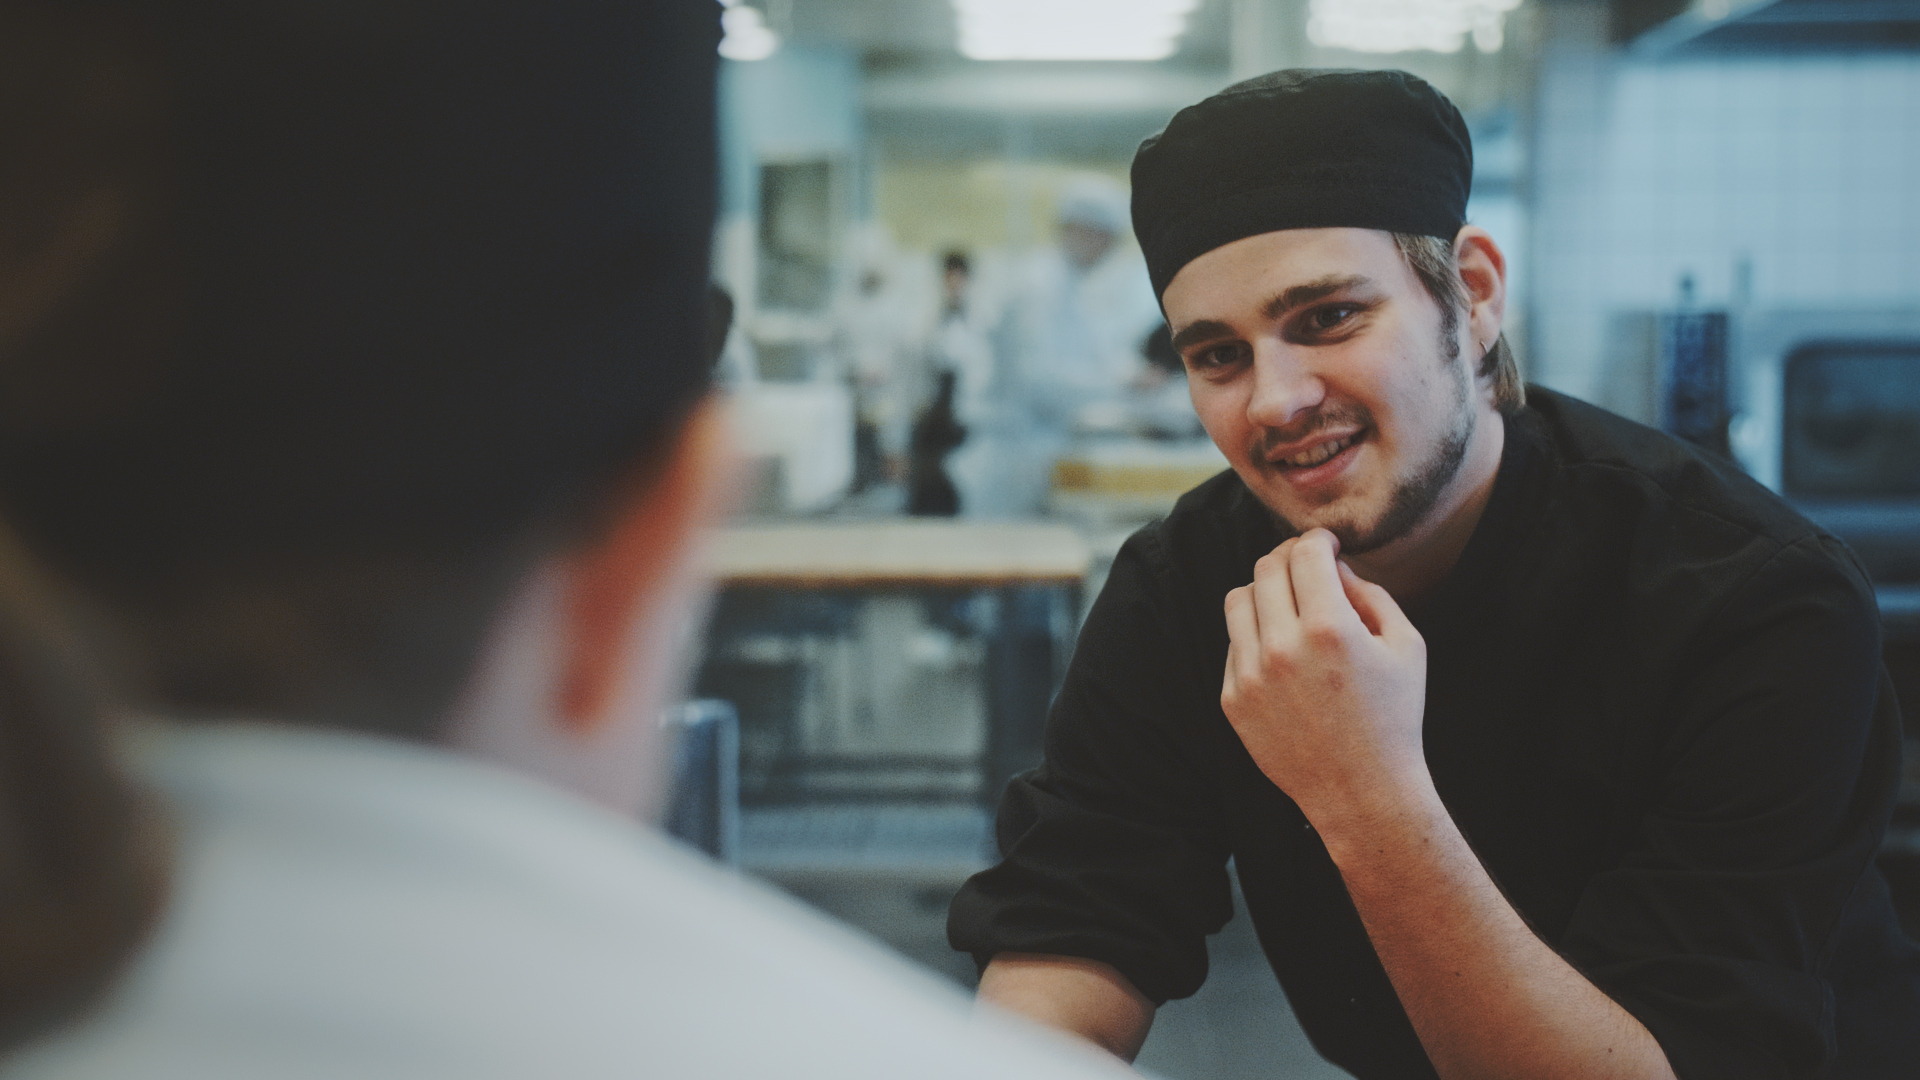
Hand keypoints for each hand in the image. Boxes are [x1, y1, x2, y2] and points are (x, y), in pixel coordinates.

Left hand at [1221, 529, 1429, 827]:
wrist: (1362, 791)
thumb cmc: (1394, 718)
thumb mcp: (1407, 647)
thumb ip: (1371, 594)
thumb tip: (1335, 566)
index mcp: (1330, 629)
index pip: (1305, 553)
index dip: (1317, 540)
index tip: (1325, 545)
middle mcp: (1283, 648)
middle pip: (1267, 568)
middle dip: (1289, 558)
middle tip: (1306, 567)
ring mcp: (1251, 675)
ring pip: (1239, 599)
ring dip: (1265, 591)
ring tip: (1290, 605)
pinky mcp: (1233, 699)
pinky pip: (1233, 644)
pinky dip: (1255, 635)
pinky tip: (1282, 651)